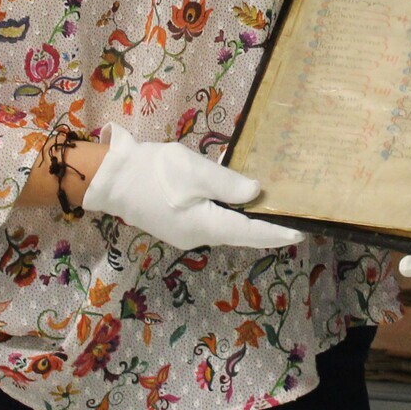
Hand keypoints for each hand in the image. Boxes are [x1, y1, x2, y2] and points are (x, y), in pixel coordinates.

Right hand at [79, 132, 304, 251]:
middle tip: (290, 215)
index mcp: (205, 227)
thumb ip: (227, 183)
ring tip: (269, 207)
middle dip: (263, 226)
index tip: (299, 232)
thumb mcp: (194, 171)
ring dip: (245, 219)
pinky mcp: (176, 224)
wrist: (111, 179)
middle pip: (238, 233)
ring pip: (223, 227)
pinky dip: (226, 213)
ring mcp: (185, 234)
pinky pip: (210, 221)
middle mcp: (197, 237)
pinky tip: (235, 200)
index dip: (275, 232)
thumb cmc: (153, 172)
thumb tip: (256, 193)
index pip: (249, 233)